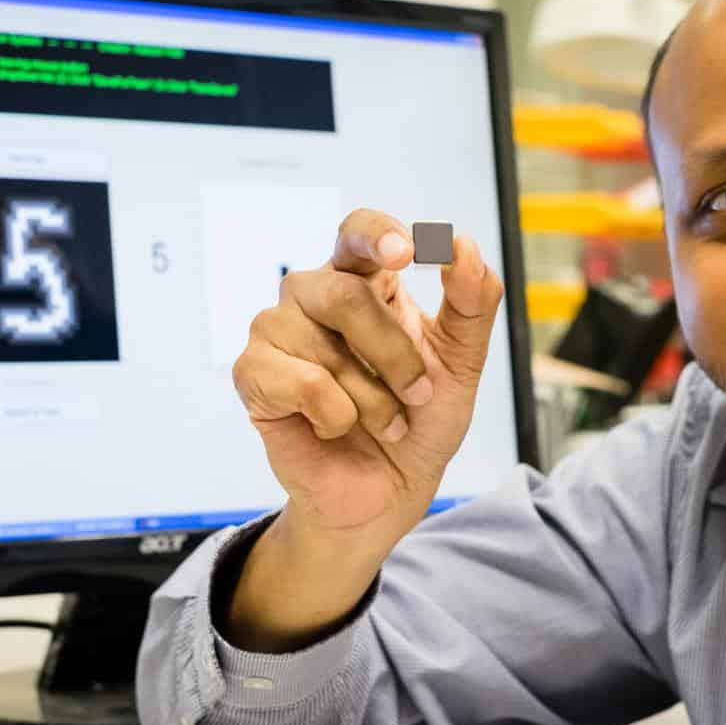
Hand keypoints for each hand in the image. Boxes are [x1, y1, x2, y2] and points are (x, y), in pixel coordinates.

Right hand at [231, 208, 504, 557]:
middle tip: (417, 394)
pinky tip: (335, 428)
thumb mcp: (462, 364)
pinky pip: (301, 382)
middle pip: (346, 294)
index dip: (378, 236)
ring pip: (325, 345)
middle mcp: (314, 296)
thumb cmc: (418, 422)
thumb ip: (472, 303)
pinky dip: (335, 415)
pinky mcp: (253, 374)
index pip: (359, 232)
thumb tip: (464, 245)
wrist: (388, 493)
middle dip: (395, 354)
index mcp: (363, 281)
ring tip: (384, 422)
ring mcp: (277, 331)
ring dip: (373, 398)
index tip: (408, 250)